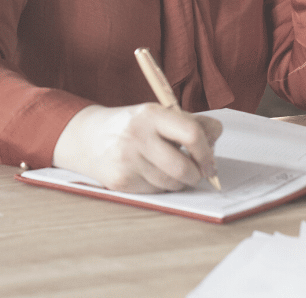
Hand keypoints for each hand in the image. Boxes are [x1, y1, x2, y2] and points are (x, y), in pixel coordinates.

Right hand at [52, 103, 222, 193]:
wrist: (88, 138)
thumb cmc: (133, 126)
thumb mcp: (160, 114)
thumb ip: (192, 122)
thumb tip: (216, 136)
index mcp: (151, 114)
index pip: (192, 134)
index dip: (207, 153)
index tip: (211, 164)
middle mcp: (137, 135)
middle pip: (184, 168)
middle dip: (196, 175)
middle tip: (197, 174)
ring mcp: (127, 160)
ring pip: (172, 184)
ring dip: (178, 182)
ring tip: (169, 169)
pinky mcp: (121, 181)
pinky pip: (156, 192)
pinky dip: (160, 186)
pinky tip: (150, 173)